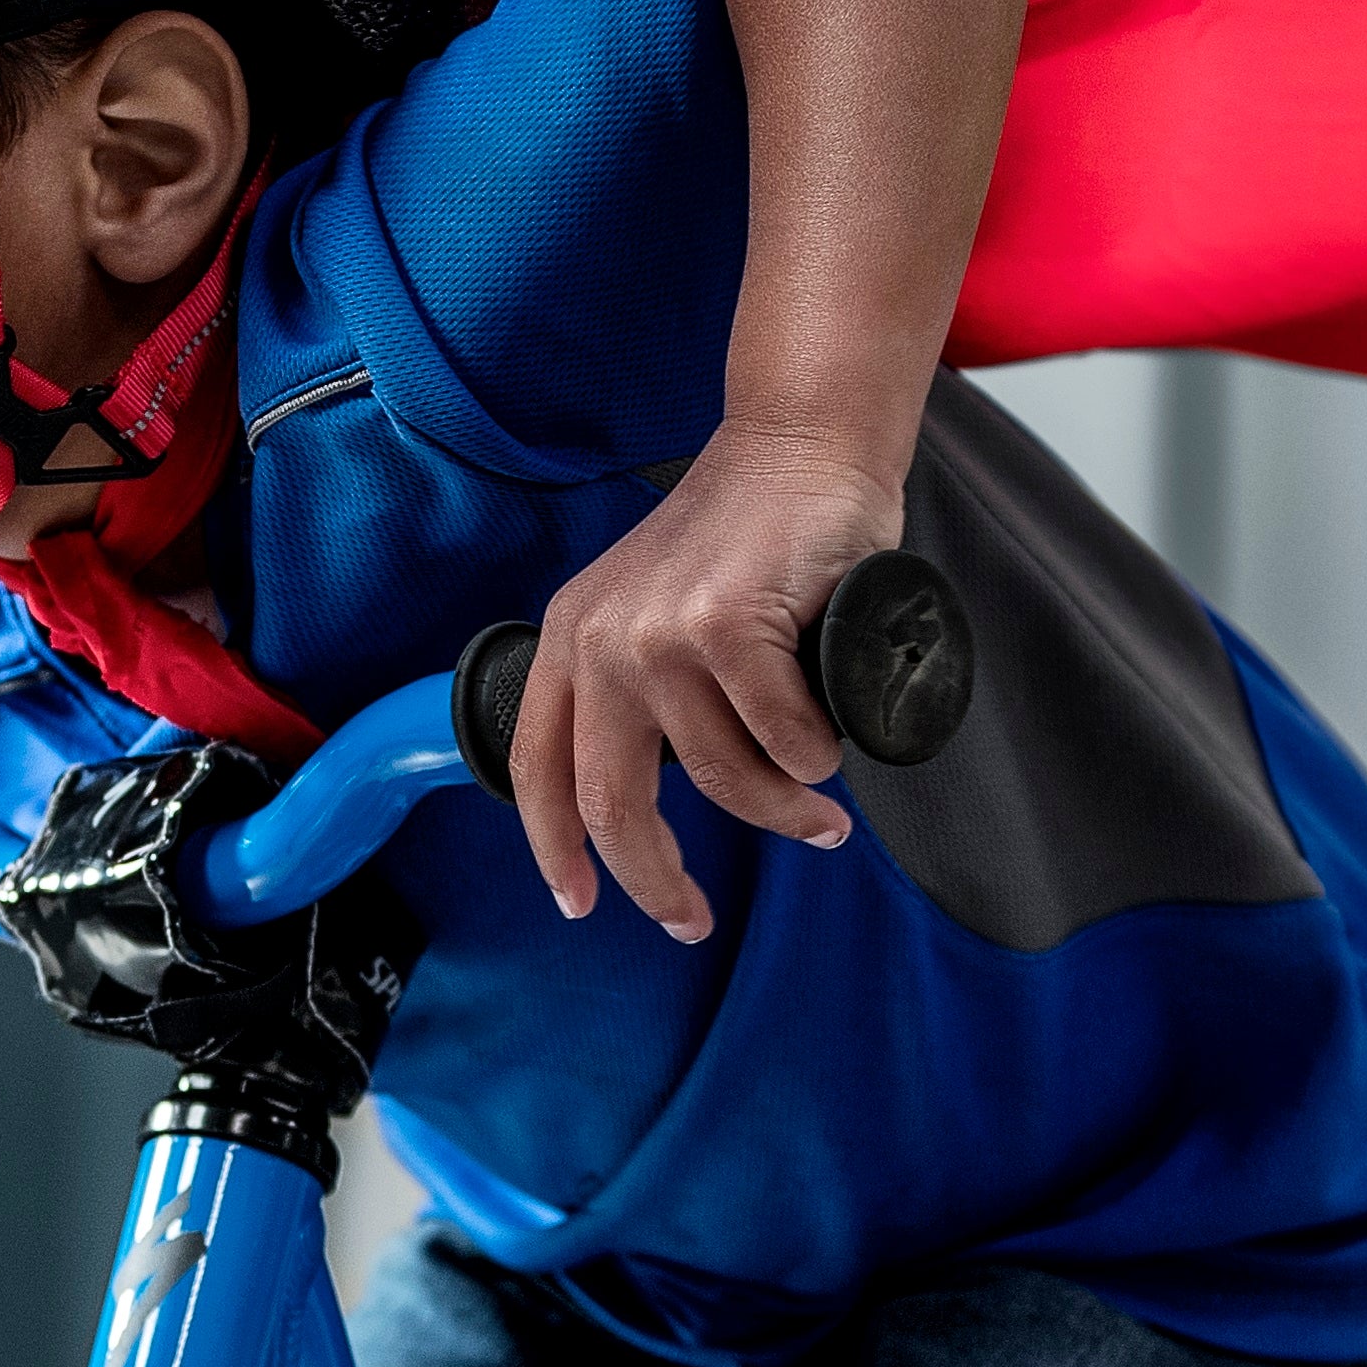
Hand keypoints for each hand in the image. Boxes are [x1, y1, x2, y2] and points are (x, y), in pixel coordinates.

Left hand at [512, 425, 900, 941]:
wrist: (802, 446)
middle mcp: (601, 641)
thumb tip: (652, 797)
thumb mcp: (655, 609)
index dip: (553, 850)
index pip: (537, 768)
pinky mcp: (727, 627)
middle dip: (656, 882)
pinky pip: (783, 741)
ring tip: (816, 815)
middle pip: (615, 804)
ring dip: (781, 813)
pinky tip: (829, 742)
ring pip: (722, 779)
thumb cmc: (747, 539)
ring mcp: (661, 634)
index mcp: (571, 639)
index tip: (579, 904)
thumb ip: (638, 686)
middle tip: (691, 919)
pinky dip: (814, 756)